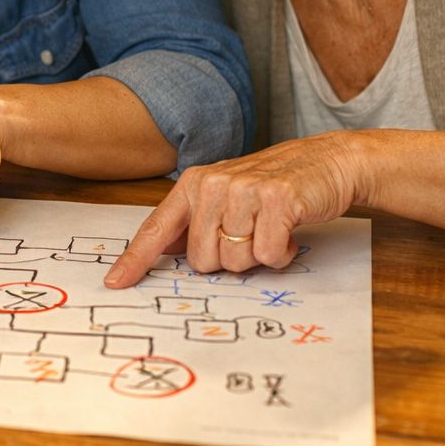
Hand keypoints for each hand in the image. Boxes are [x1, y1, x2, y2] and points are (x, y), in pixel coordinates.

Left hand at [104, 132, 364, 286]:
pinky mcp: (276, 200)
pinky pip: (267, 255)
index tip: (115, 283)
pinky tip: (288, 229)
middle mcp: (212, 184)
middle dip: (229, 258)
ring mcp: (243, 191)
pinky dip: (281, 252)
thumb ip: (195, 221)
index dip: (135, 259)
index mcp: (194, 184)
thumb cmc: (275, 186)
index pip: (157, 228)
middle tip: (251, 232)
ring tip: (271, 227)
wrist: (329, 162)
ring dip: (258, 255)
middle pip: (201, 260)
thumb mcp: (227, 196)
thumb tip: (161, 252)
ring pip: (234, 261)